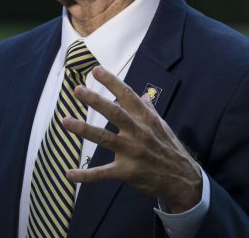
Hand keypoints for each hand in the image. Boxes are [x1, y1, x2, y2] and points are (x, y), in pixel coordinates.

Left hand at [63, 66, 201, 212]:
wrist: (183, 179)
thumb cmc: (169, 148)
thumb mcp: (162, 126)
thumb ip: (148, 110)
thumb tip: (142, 94)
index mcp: (146, 119)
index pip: (127, 95)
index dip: (112, 82)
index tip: (96, 70)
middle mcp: (138, 132)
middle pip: (115, 113)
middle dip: (95, 101)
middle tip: (78, 90)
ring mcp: (132, 152)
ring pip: (105, 138)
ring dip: (83, 129)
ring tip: (65, 121)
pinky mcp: (127, 172)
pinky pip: (103, 173)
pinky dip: (86, 175)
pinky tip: (69, 174)